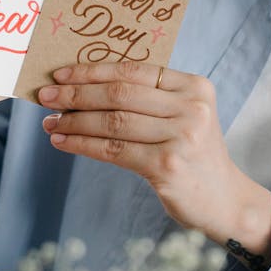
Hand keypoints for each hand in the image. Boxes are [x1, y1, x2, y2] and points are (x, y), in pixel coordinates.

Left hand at [37, 62, 270, 258]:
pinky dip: (82, 145)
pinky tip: (62, 142)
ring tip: (50, 122)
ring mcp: (181, 136)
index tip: (61, 74)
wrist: (225, 199)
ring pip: (113, 122)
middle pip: (120, 94)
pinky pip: (113, 150)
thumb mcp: (183, 116)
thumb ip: (149, 98)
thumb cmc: (194, 155)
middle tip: (46, 96)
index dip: (93, 70)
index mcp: (194, 86)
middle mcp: (191, 107)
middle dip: (76, 93)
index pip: (134, 70)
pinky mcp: (167, 165)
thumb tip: (86, 87)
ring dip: (74, 121)